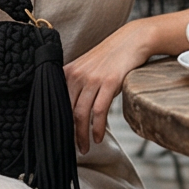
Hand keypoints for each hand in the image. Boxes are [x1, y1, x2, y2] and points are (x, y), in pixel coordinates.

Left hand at [63, 20, 150, 154]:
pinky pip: (98, 111)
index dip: (57, 122)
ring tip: (85, 148)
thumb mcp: (87, 67)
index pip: (57, 102)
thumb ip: (77, 84)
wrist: (131, 41)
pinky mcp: (108, 82)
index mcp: (68, 72)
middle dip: (68, 133)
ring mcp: (92, 78)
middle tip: (72, 148)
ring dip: (82, 135)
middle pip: (66, 110)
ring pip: (80, 113)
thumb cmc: (110, 58)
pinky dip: (97, 128)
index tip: (59, 137)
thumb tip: (71, 110)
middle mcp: (76, 75)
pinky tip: (97, 137)